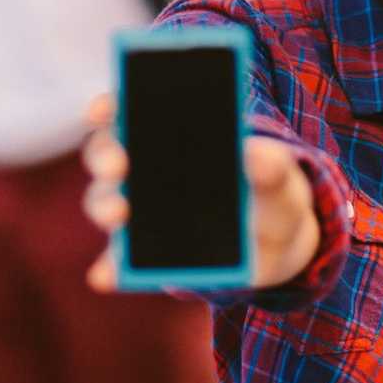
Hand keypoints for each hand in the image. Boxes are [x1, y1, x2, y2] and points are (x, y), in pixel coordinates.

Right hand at [79, 94, 320, 291]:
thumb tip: (254, 153)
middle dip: (106, 156)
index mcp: (170, 134)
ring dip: (105, 206)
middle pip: (107, 153)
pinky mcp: (143, 255)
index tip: (102, 110)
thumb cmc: (270, 194)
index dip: (108, 106)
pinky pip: (118, 260)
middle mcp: (143, 168)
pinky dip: (109, 268)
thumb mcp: (279, 178)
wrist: (277, 244)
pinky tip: (105, 276)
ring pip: (105, 201)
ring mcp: (139, 212)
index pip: (127, 110)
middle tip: (118, 165)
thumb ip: (272, 166)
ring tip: (120, 215)